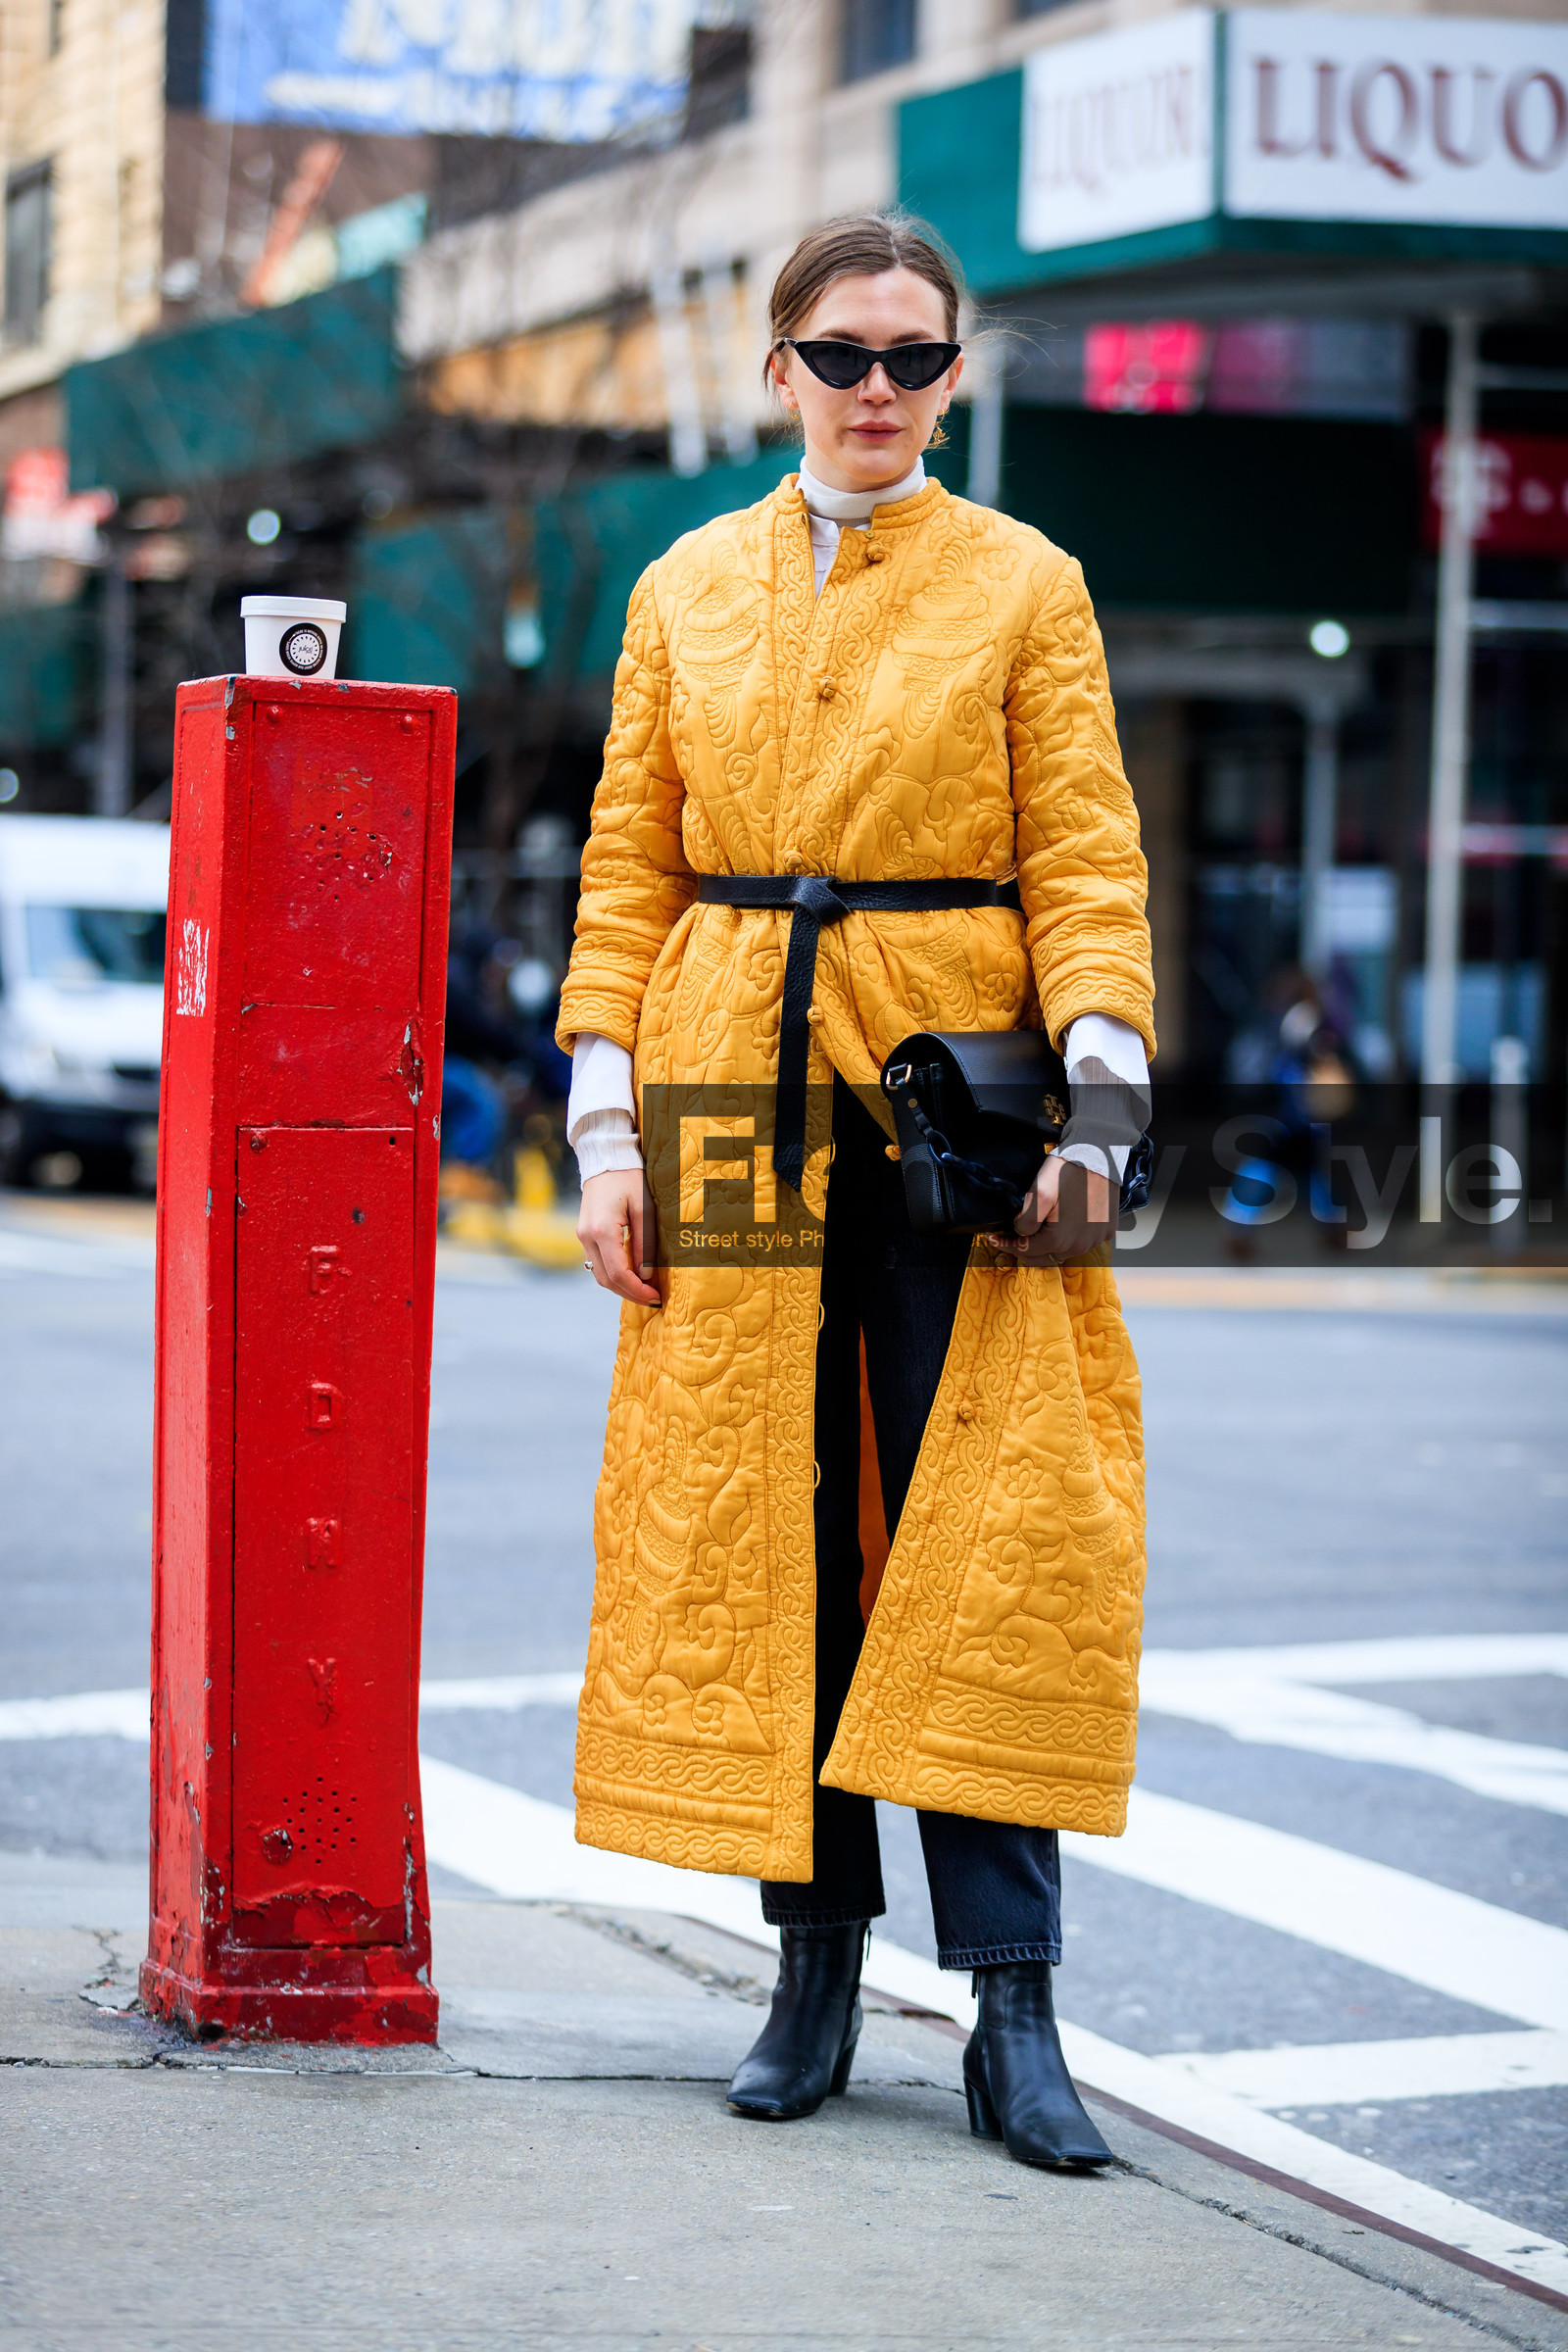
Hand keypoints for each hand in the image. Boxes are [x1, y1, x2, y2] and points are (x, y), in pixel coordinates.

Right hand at [578, 1169, 660, 1305]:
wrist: (606, 1157)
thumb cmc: (629, 1178)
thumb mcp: (644, 1209)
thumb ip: (645, 1244)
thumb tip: (646, 1275)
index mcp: (601, 1231)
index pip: (618, 1273)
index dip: (637, 1290)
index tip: (656, 1297)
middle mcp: (586, 1237)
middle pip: (606, 1279)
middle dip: (629, 1293)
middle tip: (653, 1299)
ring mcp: (582, 1236)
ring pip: (599, 1274)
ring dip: (621, 1286)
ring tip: (644, 1290)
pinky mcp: (585, 1233)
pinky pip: (598, 1262)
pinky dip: (614, 1273)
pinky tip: (632, 1275)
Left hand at [989, 1154, 1116, 1264]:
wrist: (1099, 1153)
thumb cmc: (1068, 1171)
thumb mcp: (1038, 1193)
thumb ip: (1026, 1220)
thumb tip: (1021, 1232)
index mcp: (1059, 1240)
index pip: (1024, 1251)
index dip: (1006, 1244)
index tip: (992, 1238)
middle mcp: (1079, 1246)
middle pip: (1044, 1256)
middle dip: (1026, 1248)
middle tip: (1012, 1237)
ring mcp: (1095, 1240)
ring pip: (1064, 1251)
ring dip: (1049, 1244)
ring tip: (1038, 1229)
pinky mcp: (1106, 1230)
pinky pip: (1082, 1241)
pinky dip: (1070, 1237)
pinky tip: (1063, 1223)